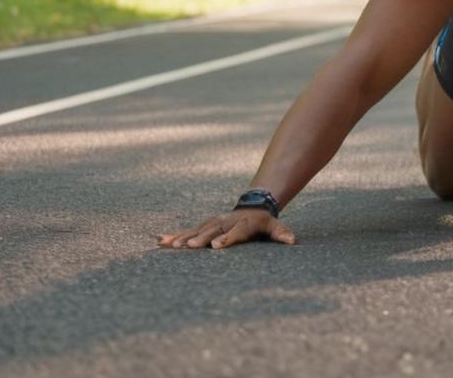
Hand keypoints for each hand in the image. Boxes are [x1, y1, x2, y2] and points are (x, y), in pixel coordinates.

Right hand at [156, 209, 296, 249]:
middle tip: (190, 247)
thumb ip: (281, 233)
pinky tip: (160, 240)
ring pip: (197, 230)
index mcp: (243, 224)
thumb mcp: (274, 227)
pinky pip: (188, 230)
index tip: (216, 247)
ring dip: (183, 237)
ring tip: (169, 245)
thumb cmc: (263, 223)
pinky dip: (174, 235)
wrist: (253, 206)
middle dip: (201, 238)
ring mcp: (213, 223)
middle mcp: (225, 222)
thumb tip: (293, 241)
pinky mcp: (204, 225)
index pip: (235, 233)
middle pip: (212, 231)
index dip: (226, 239)